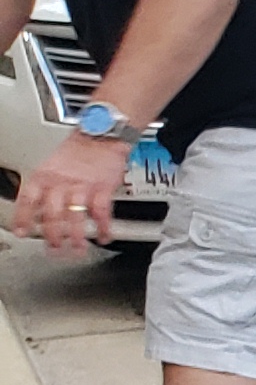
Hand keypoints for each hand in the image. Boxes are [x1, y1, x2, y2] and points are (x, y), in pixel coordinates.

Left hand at [13, 134, 127, 258]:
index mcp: (45, 175)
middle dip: (53, 235)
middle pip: (53, 214)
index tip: (22, 232)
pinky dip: (104, 227)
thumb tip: (39, 212)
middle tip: (55, 248)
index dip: (23, 218)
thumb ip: (46, 189)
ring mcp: (82, 186)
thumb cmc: (78, 152)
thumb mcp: (52, 166)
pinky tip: (104, 236)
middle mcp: (61, 182)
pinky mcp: (103, 188)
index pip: (28, 199)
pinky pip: (101, 212)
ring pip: (75, 216)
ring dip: (77, 237)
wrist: (101, 135)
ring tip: (78, 249)